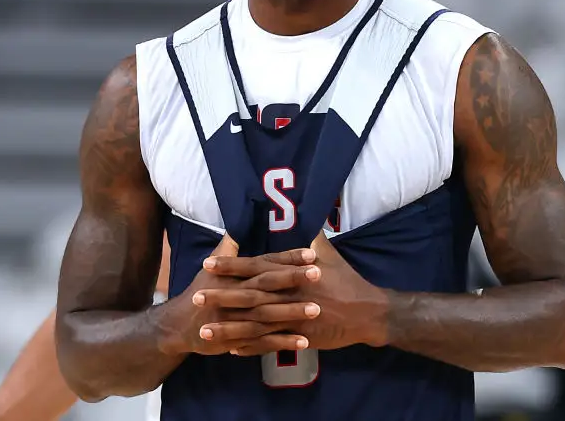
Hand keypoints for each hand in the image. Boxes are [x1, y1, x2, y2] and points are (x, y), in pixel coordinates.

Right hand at [160, 235, 320, 356]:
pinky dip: (282, 342)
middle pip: (267, 285)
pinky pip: (263, 342)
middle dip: (292, 280)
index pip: (264, 263)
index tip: (310, 253)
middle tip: (318, 273)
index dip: (286, 258)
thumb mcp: (212, 265)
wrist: (179, 325)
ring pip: (267, 314)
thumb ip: (228, 247)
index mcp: (234, 275)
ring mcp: (236, 319)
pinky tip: (304, 341)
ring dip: (292, 313)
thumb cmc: (201, 290)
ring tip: (317, 309)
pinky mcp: (237, 340)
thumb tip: (239, 224)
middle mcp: (236, 294)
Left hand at [206, 233, 389, 354]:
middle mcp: (290, 293)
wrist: (368, 311)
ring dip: (230, 327)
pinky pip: (271, 342)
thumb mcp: (329, 253)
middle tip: (196, 298)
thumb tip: (303, 215)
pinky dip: (251, 346)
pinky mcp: (300, 336)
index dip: (231, 266)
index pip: (256, 266)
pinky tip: (231, 349)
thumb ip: (311, 237)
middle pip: (250, 295)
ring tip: (205, 330)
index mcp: (292, 272)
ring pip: (256, 322)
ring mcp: (294, 316)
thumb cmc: (346, 280)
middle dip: (222, 296)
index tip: (207, 265)